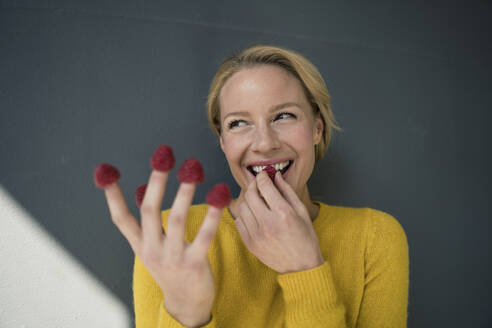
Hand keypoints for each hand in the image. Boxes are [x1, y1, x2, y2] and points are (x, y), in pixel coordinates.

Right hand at [102, 169, 219, 326]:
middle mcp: (152, 250)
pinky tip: (219, 195)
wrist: (186, 305)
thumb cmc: (170, 269)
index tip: (104, 170)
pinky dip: (211, 216)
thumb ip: (146, 221)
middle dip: (157, 180)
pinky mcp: (194, 265)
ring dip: (184, 191)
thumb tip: (141, 189)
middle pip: (149, 210)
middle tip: (164, 155)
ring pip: (177, 219)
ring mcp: (173, 258)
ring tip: (193, 167)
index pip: (120, 218)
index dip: (112, 195)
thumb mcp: (151, 247)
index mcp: (139, 244)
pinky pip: (203, 237)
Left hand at [234, 170, 323, 273]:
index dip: (262, 176)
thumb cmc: (305, 238)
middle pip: (250, 195)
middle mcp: (268, 223)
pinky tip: (254, 215)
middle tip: (258, 185)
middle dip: (253, 185)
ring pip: (242, 207)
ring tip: (257, 201)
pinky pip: (239, 222)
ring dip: (248, 200)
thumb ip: (287, 192)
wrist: (301, 267)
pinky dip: (244, 215)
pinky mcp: (250, 244)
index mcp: (283, 213)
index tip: (263, 175)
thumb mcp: (302, 212)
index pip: (265, 186)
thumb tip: (275, 176)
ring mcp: (257, 235)